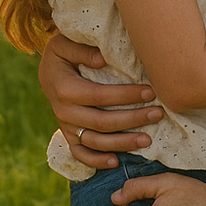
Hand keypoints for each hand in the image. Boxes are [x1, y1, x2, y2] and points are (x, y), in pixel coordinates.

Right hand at [38, 33, 162, 168]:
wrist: (47, 70)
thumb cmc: (61, 53)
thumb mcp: (63, 43)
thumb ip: (82, 50)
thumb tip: (103, 60)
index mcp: (65, 89)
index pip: (100, 96)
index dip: (126, 96)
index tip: (150, 92)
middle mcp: (64, 111)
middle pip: (102, 122)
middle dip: (132, 119)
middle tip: (158, 114)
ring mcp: (66, 126)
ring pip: (96, 141)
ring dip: (122, 143)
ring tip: (148, 140)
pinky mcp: (69, 135)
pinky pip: (80, 153)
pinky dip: (96, 161)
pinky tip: (115, 162)